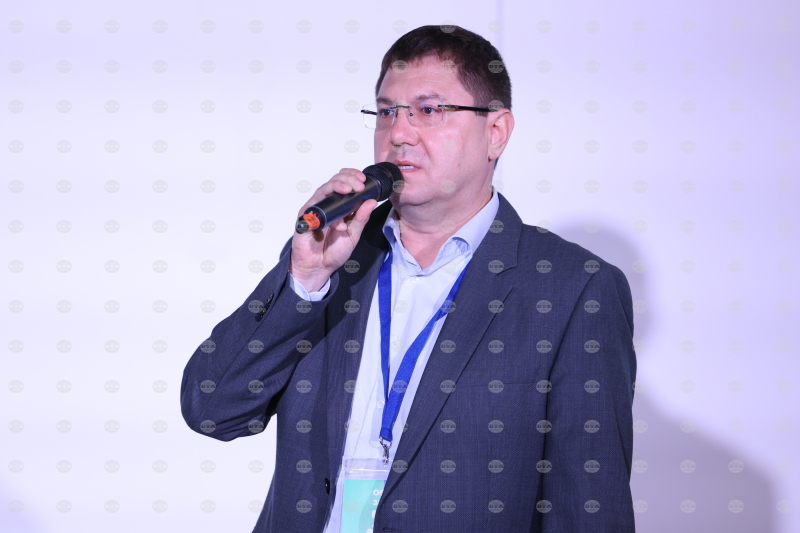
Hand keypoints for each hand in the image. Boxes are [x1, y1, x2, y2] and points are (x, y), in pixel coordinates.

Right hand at [289, 168, 377, 291]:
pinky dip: (328, 213)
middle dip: (348, 178)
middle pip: (334, 181)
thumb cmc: (333, 251)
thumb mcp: (354, 233)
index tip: (363, 180)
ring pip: (323, 189)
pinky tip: (339, 223)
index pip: (344, 182)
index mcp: (338, 205)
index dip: (352, 176)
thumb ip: (361, 217)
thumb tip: (372, 200)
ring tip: (350, 191)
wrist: (319, 267)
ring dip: (337, 186)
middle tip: (359, 185)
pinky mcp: (304, 218)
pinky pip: (314, 208)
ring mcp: (314, 209)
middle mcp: (326, 204)